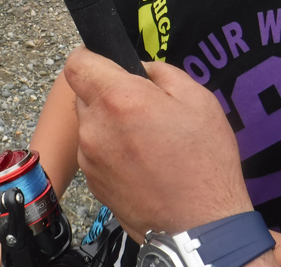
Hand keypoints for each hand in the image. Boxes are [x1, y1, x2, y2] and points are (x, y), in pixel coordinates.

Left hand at [64, 46, 252, 242]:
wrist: (200, 225)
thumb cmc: (204, 162)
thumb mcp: (197, 98)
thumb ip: (160, 71)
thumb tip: (140, 68)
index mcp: (118, 99)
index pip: (77, 64)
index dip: (89, 55)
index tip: (103, 59)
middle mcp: (94, 127)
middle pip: (83, 94)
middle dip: (106, 92)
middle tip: (140, 104)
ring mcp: (90, 158)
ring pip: (89, 124)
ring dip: (108, 122)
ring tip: (144, 137)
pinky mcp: (93, 182)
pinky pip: (94, 151)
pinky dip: (110, 149)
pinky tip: (140, 160)